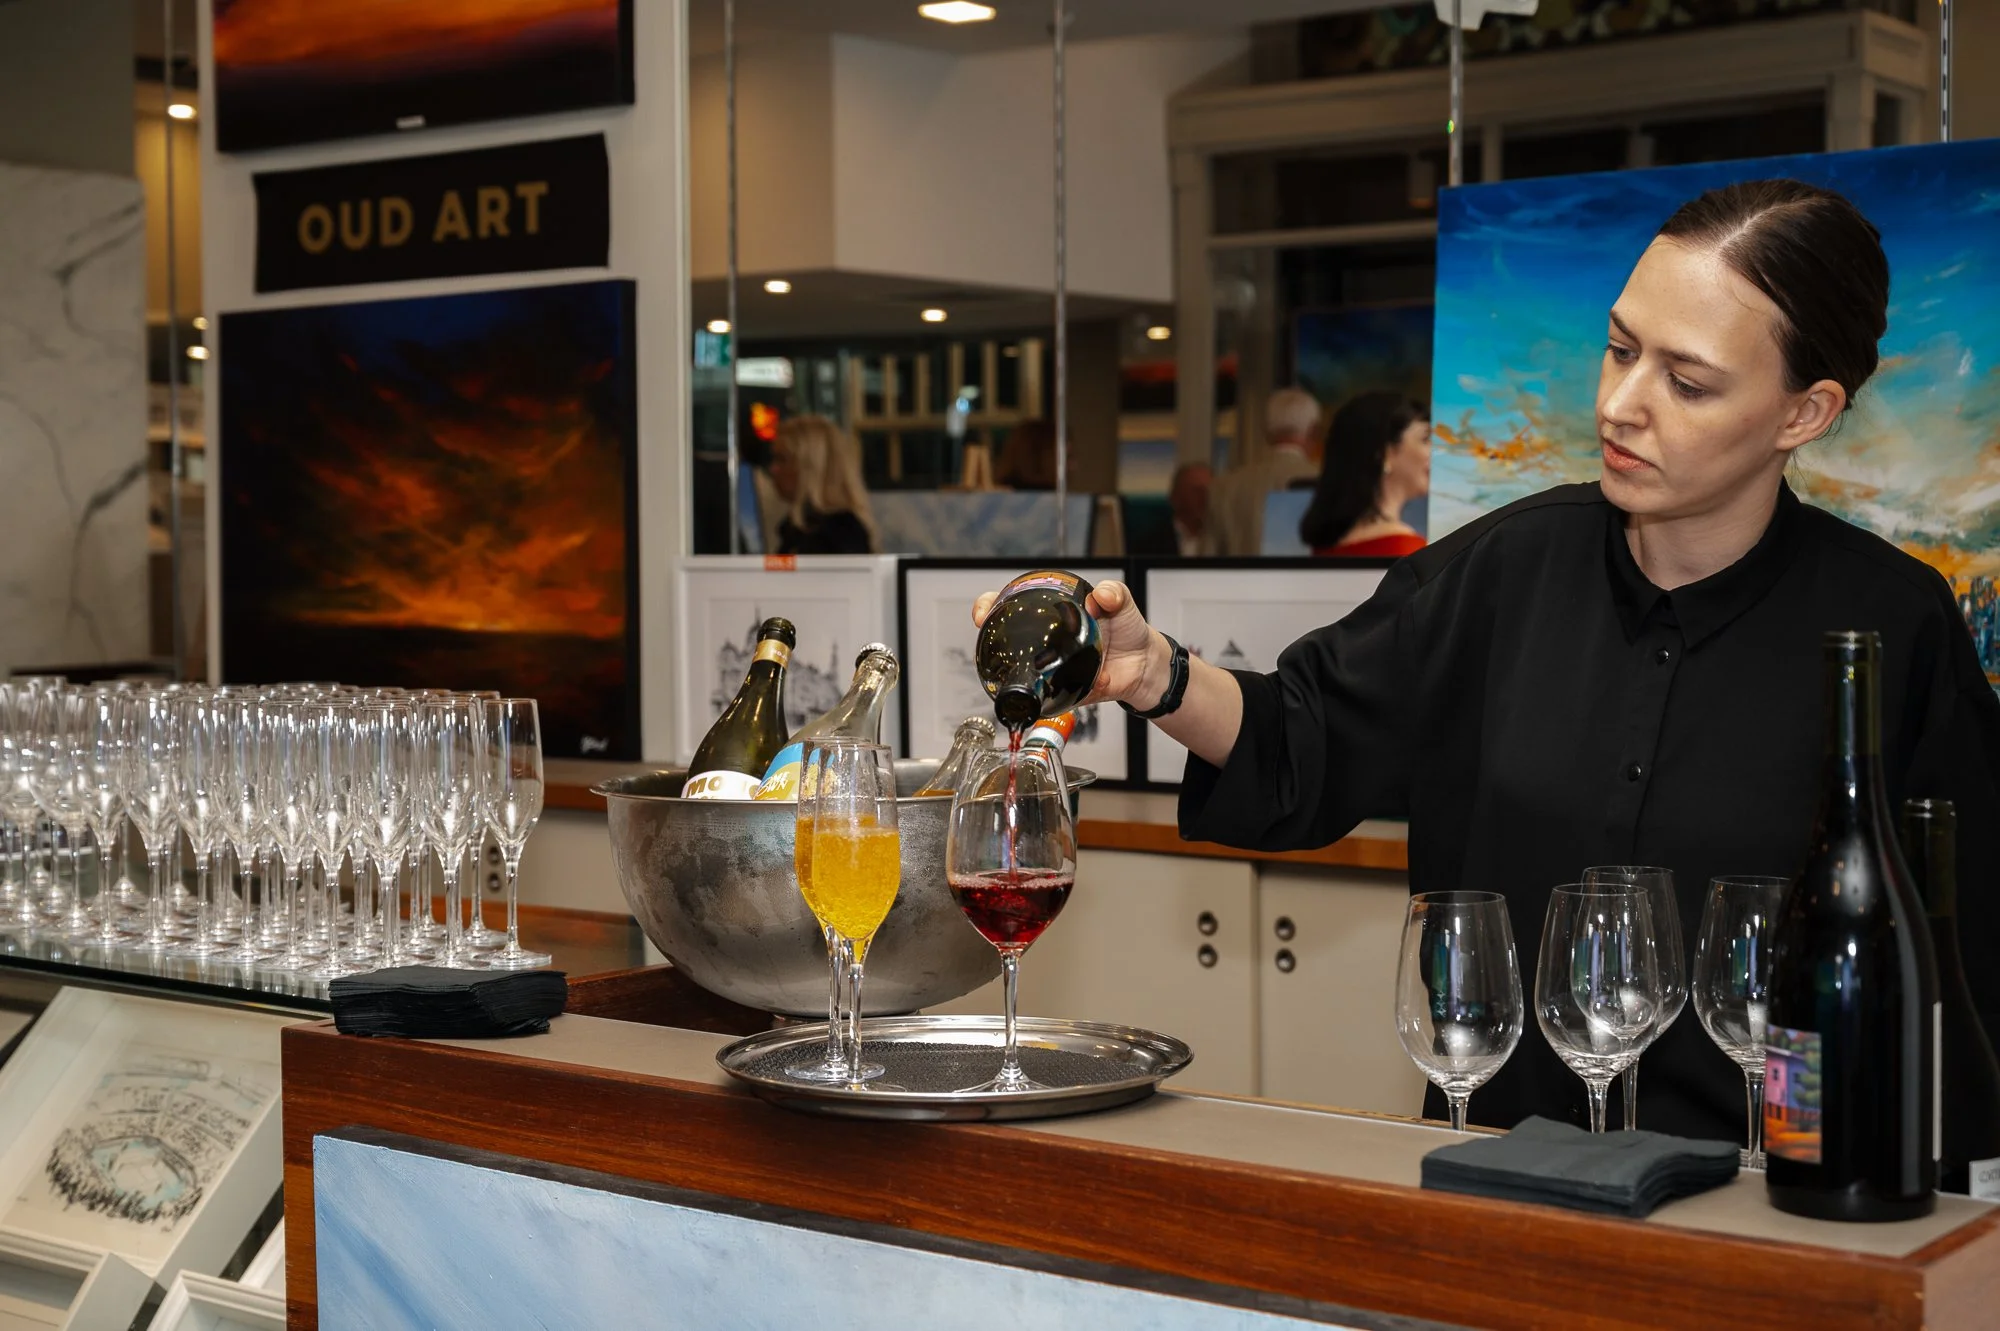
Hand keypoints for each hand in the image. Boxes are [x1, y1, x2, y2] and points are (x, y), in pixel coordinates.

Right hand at [971, 579, 1168, 709]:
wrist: (1145, 664)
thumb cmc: (1128, 630)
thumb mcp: (1121, 602)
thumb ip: (1114, 593)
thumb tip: (1102, 594)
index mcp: (1053, 614)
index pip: (1013, 605)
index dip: (991, 605)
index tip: (986, 609)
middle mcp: (1046, 640)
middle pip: (1006, 638)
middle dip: (989, 635)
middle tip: (986, 629)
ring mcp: (1051, 666)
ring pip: (1021, 671)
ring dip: (1014, 670)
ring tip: (1023, 663)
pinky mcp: (1062, 690)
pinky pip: (1049, 696)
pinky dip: (1048, 696)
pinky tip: (1057, 687)